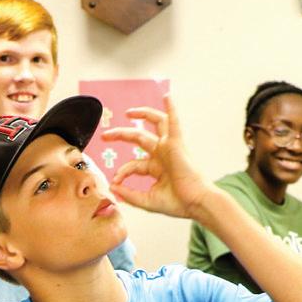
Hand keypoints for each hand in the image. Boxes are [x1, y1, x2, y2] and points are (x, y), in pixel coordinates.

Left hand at [103, 96, 212, 219]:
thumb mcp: (148, 200)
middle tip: (105, 135)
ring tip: (128, 112)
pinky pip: (174, 122)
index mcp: (157, 168)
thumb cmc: (178, 203)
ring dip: (143, 114)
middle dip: (120, 135)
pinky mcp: (176, 144)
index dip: (122, 172)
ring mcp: (170, 147)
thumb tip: (112, 188)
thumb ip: (129, 194)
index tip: (116, 182)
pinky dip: (171, 109)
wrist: (196, 204)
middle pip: (139, 138)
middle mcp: (163, 154)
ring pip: (156, 123)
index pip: (134, 164)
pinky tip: (167, 97)